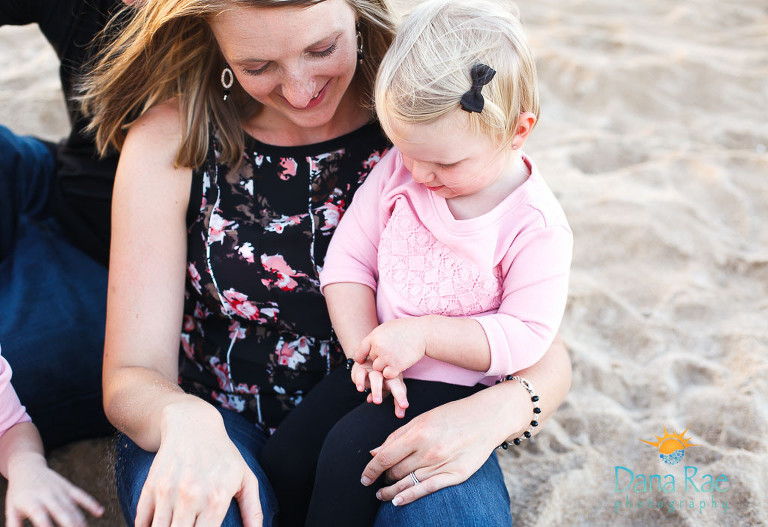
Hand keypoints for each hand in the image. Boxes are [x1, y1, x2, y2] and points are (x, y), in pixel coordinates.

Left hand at [5, 453, 103, 526]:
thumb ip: (14, 524)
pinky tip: (100, 512)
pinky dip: (91, 503)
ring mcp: (59, 490)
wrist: (27, 466)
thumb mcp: (11, 508)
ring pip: (72, 506)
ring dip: (81, 519)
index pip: (40, 517)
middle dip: (70, 525)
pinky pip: (81, 495)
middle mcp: (47, 495)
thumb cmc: (18, 493)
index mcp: (31, 502)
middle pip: (61, 511)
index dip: (46, 526)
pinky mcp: (68, 486)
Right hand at [134, 401, 262, 526]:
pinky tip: (157, 524)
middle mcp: (191, 497)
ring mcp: (168, 492)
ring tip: (177, 524)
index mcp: (216, 499)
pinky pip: (141, 521)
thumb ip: (253, 511)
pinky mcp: (150, 487)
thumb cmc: (222, 454)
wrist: (192, 425)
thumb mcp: (245, 478)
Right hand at [350, 361, 408, 416]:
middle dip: (398, 393)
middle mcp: (386, 373)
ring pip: (376, 378)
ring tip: (377, 402)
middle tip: (401, 405)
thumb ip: (396, 402)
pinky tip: (360, 389)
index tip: (405, 406)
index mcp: (395, 378)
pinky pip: (361, 374)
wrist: (366, 359)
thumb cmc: (383, 377)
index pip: (401, 388)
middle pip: (394, 382)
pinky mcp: (361, 368)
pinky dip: (360, 381)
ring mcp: (374, 369)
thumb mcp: (390, 389)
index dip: (402, 397)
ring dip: (377, 390)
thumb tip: (401, 416)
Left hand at [355, 318, 427, 378]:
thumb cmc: (406, 328)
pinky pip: (387, 375)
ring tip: (395, 359)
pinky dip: (392, 373)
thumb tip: (368, 345)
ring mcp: (387, 357)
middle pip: (372, 359)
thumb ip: (376, 337)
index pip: (360, 350)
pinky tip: (398, 366)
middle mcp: (378, 347)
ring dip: (384, 367)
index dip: (361, 356)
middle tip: (391, 353)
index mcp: (374, 336)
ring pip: (378, 369)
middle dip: (379, 358)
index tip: (363, 360)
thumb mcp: (387, 327)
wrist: (423, 333)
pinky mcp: (397, 366)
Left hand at [360, 391, 521, 505]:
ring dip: (391, 490)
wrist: (487, 418)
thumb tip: (375, 452)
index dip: (370, 470)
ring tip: (382, 494)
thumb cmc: (452, 415)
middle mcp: (429, 451)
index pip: (385, 458)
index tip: (364, 478)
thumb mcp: (422, 418)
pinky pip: (428, 490)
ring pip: (408, 483)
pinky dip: (409, 497)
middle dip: (384, 478)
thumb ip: (397, 436)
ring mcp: (443, 464)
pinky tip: (397, 501)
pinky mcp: (456, 475)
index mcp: (418, 434)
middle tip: (380, 479)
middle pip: (396, 472)